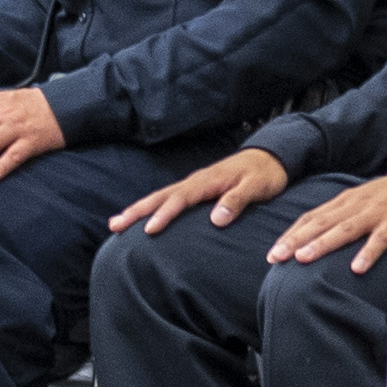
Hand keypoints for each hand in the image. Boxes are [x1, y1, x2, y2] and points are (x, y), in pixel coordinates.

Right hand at [117, 150, 290, 234]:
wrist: (271, 157)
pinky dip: (152, 207)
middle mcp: (196, 181)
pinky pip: (169, 198)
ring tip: (116, 224)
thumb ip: (237, 201)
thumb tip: (216, 220)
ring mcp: (194, 184)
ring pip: (160, 197)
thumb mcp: (256, 187)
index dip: (164, 215)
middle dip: (137, 211)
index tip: (149, 230)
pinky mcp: (197, 189)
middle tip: (114, 226)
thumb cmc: (265, 174)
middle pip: (160, 197)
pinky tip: (143, 218)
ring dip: (138, 210)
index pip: (180, 199)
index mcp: (207, 181)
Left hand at [273, 169, 386, 271]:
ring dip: (323, 244)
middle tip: (276, 257)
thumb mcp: (365, 201)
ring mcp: (377, 213)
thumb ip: (344, 216)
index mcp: (347, 201)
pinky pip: (380, 239)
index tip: (273, 252)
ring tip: (303, 259)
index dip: (291, 234)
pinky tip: (357, 268)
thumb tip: (320, 235)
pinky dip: (368, 252)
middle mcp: (357, 205)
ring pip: (345, 229)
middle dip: (296, 240)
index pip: (312, 217)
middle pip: (322, 223)